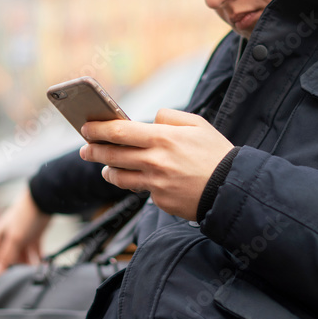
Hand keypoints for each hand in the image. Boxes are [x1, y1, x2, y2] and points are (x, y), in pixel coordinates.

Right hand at [0, 190, 51, 275]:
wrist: (44, 199)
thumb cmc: (25, 216)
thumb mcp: (15, 239)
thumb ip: (6, 256)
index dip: (3, 270)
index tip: (11, 280)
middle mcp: (9, 237)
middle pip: (11, 258)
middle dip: (17, 268)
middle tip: (25, 277)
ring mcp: (22, 236)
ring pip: (23, 256)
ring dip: (28, 264)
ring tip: (34, 273)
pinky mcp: (34, 235)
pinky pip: (34, 251)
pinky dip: (38, 258)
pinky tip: (42, 265)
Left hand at [79, 109, 233, 220]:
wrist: (232, 188)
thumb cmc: (216, 154)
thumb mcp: (198, 124)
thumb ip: (170, 117)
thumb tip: (151, 119)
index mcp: (163, 138)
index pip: (119, 131)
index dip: (98, 129)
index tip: (86, 127)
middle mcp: (155, 161)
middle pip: (113, 155)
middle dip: (93, 151)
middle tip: (85, 149)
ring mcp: (156, 183)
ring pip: (120, 177)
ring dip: (108, 171)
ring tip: (105, 168)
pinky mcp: (160, 200)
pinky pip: (142, 190)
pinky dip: (139, 184)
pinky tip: (139, 180)